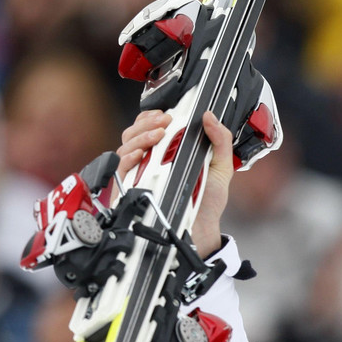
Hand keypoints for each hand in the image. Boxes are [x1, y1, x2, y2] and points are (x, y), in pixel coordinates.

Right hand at [116, 110, 234, 256]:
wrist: (202, 227)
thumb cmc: (208, 199)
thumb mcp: (220, 166)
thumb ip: (220, 140)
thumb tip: (210, 115)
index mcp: (167, 151)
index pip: (150, 127)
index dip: (152, 116)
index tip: (166, 114)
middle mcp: (150, 160)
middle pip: (134, 133)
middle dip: (147, 123)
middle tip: (164, 121)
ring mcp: (139, 173)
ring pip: (126, 147)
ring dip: (140, 136)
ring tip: (158, 135)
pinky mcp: (131, 189)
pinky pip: (121, 169)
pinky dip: (129, 158)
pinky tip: (141, 153)